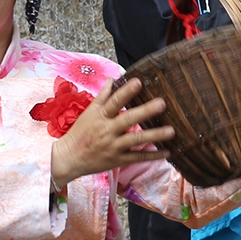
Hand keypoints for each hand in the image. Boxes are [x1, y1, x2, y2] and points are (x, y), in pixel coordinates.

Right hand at [50, 79, 174, 190]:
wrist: (68, 158)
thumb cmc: (80, 133)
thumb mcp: (88, 113)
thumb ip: (102, 97)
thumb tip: (112, 80)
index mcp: (100, 117)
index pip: (114, 102)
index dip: (126, 92)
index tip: (138, 81)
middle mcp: (107, 131)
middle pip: (128, 119)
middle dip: (145, 111)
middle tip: (162, 103)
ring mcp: (113, 146)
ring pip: (135, 140)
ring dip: (154, 135)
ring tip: (171, 131)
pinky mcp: (117, 160)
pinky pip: (137, 157)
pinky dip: (153, 156)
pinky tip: (168, 151)